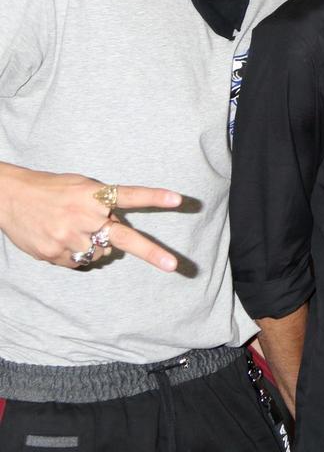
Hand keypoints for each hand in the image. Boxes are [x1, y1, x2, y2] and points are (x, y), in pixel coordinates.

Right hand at [0, 163, 181, 270]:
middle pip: (123, 236)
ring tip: (74, 228)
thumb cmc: (53, 189)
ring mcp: (68, 237)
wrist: (10, 197)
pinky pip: (79, 261)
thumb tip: (116, 233)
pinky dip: (76, 253)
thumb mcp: (81, 187)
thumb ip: (103, 204)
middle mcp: (84, 216)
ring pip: (100, 252)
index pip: (129, 195)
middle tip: (173, 265)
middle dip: (150, 252)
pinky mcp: (53, 253)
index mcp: (93, 194)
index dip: (154, 197)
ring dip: (96, 244)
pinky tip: (61, 237)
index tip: (178, 200)